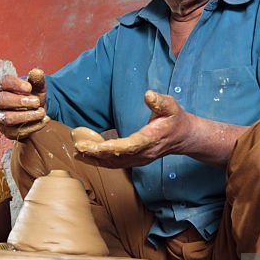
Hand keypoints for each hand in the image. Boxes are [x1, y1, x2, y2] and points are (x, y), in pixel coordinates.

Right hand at [0, 68, 49, 139]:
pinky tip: (45, 120)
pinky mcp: (7, 131)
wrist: (36, 115)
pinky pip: (17, 131)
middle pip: (2, 100)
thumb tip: (37, 72)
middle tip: (37, 102)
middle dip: (21, 101)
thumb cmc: (33, 98)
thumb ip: (37, 80)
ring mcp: (1, 117)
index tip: (29, 87)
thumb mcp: (38, 88)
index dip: (16, 84)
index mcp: (5, 87)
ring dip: (27, 116)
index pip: (5, 82)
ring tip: (42, 112)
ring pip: (8, 118)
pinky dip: (33, 126)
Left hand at [73, 90, 191, 167]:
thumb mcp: (170, 106)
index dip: (110, 147)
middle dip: (95, 153)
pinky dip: (98, 161)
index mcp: (150, 140)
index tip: (93, 145)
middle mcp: (143, 154)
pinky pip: (114, 164)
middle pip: (116, 158)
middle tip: (78, 145)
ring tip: (77, 151)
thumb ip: (159, 101)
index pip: (128, 146)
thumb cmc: (174, 119)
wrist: (182, 137)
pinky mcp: (134, 161)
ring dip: (94, 158)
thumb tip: (148, 95)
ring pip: (113, 163)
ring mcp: (138, 160)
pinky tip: (85, 155)